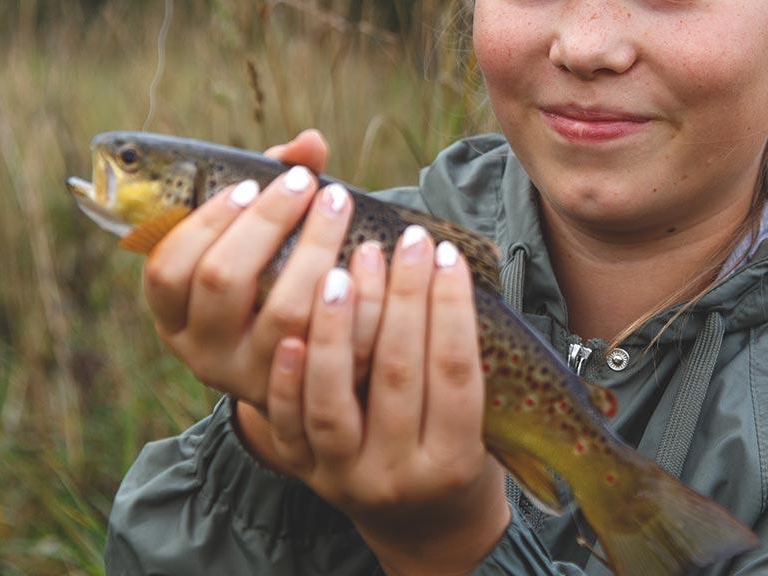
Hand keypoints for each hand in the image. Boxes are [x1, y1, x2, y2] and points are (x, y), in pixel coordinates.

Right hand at [140, 129, 344, 409]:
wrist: (310, 371)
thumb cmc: (274, 284)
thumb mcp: (256, 245)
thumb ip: (273, 188)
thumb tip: (309, 142)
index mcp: (174, 315)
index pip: (168, 268)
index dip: (205, 222)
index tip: (247, 184)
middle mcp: (204, 352)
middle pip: (222, 279)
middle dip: (265, 221)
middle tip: (304, 183)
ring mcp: (257, 376)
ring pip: (284, 310)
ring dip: (315, 247)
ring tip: (340, 202)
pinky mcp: (314, 390)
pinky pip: (336, 339)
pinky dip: (357, 293)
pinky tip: (370, 254)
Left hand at [259, 227, 510, 574]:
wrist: (421, 527)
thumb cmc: (456, 454)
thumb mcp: (480, 424)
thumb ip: (461, 361)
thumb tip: (445, 265)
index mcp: (453, 462)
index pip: (453, 370)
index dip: (450, 306)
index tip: (445, 253)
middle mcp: (397, 476)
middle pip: (397, 374)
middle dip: (401, 297)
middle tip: (402, 241)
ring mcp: (344, 478)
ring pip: (332, 399)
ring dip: (338, 328)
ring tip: (344, 267)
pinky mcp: (304, 472)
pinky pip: (288, 424)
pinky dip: (288, 378)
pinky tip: (292, 332)